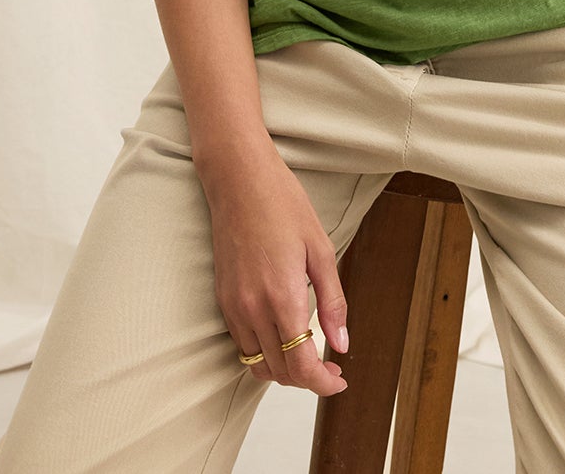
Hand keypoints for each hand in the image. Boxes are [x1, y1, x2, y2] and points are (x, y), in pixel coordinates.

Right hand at [198, 138, 349, 394]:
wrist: (239, 180)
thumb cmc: (283, 204)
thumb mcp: (321, 248)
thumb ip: (332, 301)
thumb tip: (342, 344)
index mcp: (283, 297)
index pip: (301, 366)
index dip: (323, 384)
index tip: (340, 382)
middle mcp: (253, 309)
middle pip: (280, 372)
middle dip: (309, 381)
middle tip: (332, 369)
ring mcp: (234, 306)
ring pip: (258, 365)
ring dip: (285, 371)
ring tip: (309, 354)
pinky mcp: (222, 300)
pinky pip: (243, 345)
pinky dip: (264, 354)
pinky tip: (283, 336)